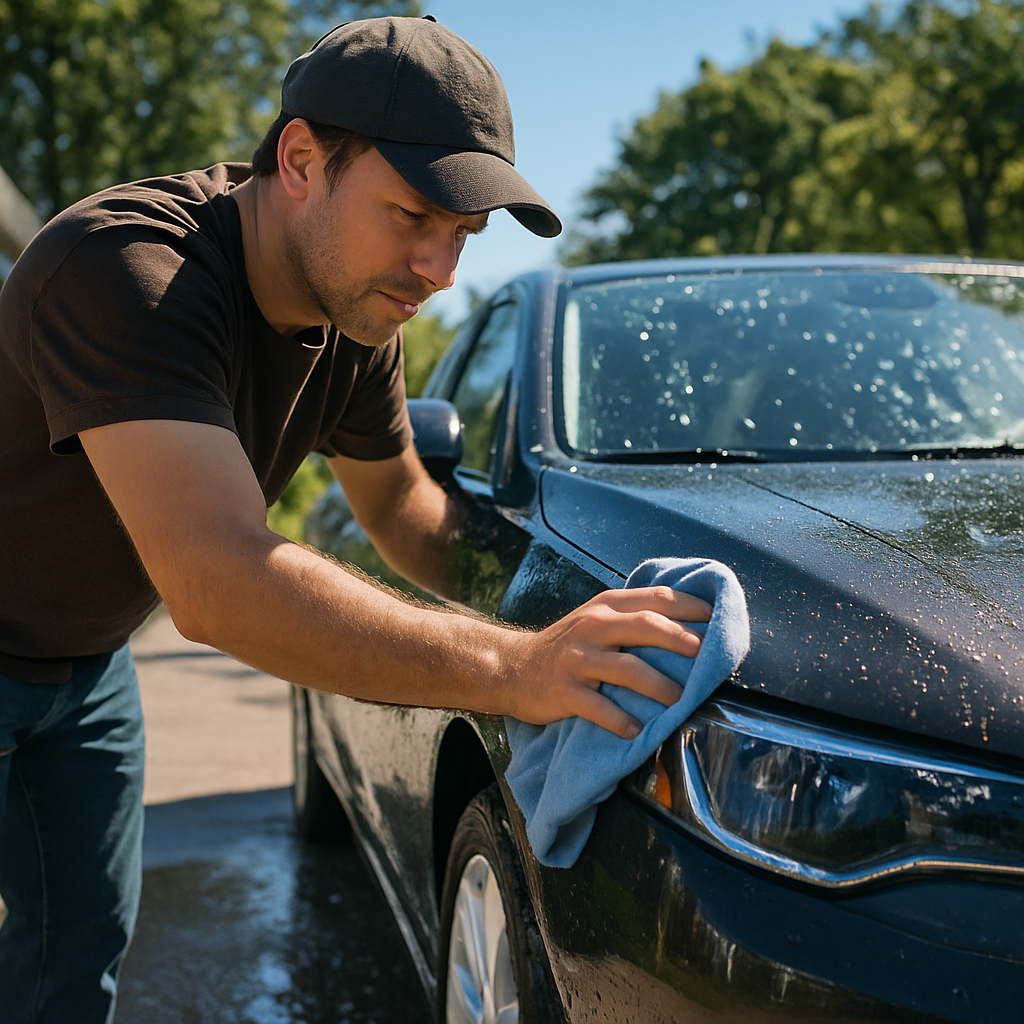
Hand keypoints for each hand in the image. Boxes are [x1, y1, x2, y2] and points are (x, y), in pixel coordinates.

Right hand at [504, 586, 711, 738]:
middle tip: (706, 656)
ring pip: (627, 669)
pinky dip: (621, 721)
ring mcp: (578, 659)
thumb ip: (632, 617)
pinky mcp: (565, 690)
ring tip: (681, 701)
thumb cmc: (567, 645)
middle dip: (681, 640)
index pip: (656, 597)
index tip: (717, 618)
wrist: (512, 667)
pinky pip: (599, 707)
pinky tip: (637, 732)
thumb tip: (687, 627)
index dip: (690, 606)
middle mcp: (593, 627)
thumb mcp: (595, 619)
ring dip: (659, 687)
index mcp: (606, 606)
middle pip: (646, 626)